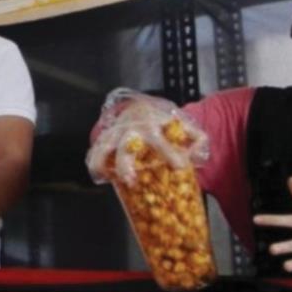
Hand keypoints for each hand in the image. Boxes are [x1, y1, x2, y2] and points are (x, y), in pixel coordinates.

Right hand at [86, 95, 206, 185]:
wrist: (139, 110)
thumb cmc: (162, 123)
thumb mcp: (183, 125)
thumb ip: (196, 138)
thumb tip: (197, 153)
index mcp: (152, 126)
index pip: (160, 141)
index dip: (169, 153)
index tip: (179, 167)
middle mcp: (131, 130)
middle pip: (125, 146)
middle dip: (126, 164)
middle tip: (131, 181)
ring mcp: (115, 135)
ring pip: (104, 148)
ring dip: (103, 163)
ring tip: (108, 178)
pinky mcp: (105, 140)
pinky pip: (94, 152)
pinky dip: (95, 163)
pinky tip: (100, 176)